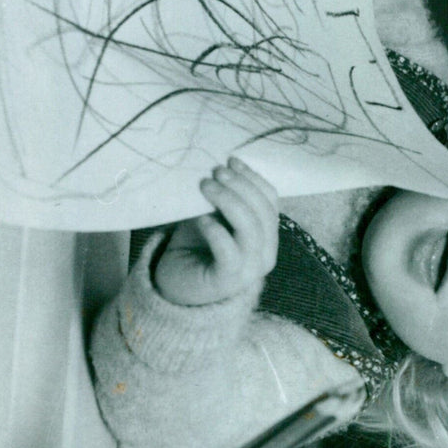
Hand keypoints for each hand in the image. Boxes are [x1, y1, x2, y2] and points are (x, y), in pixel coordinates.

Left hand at [153, 157, 278, 305]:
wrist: (176, 287)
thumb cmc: (197, 247)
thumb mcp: (215, 216)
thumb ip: (225, 199)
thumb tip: (223, 166)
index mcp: (267, 235)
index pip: (270, 200)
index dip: (253, 178)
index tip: (230, 160)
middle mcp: (266, 253)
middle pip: (263, 211)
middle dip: (240, 186)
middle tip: (214, 172)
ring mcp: (250, 269)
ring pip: (250, 228)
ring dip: (228, 200)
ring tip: (205, 187)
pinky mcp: (228, 280)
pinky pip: (229, 251)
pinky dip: (216, 230)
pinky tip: (201, 219)